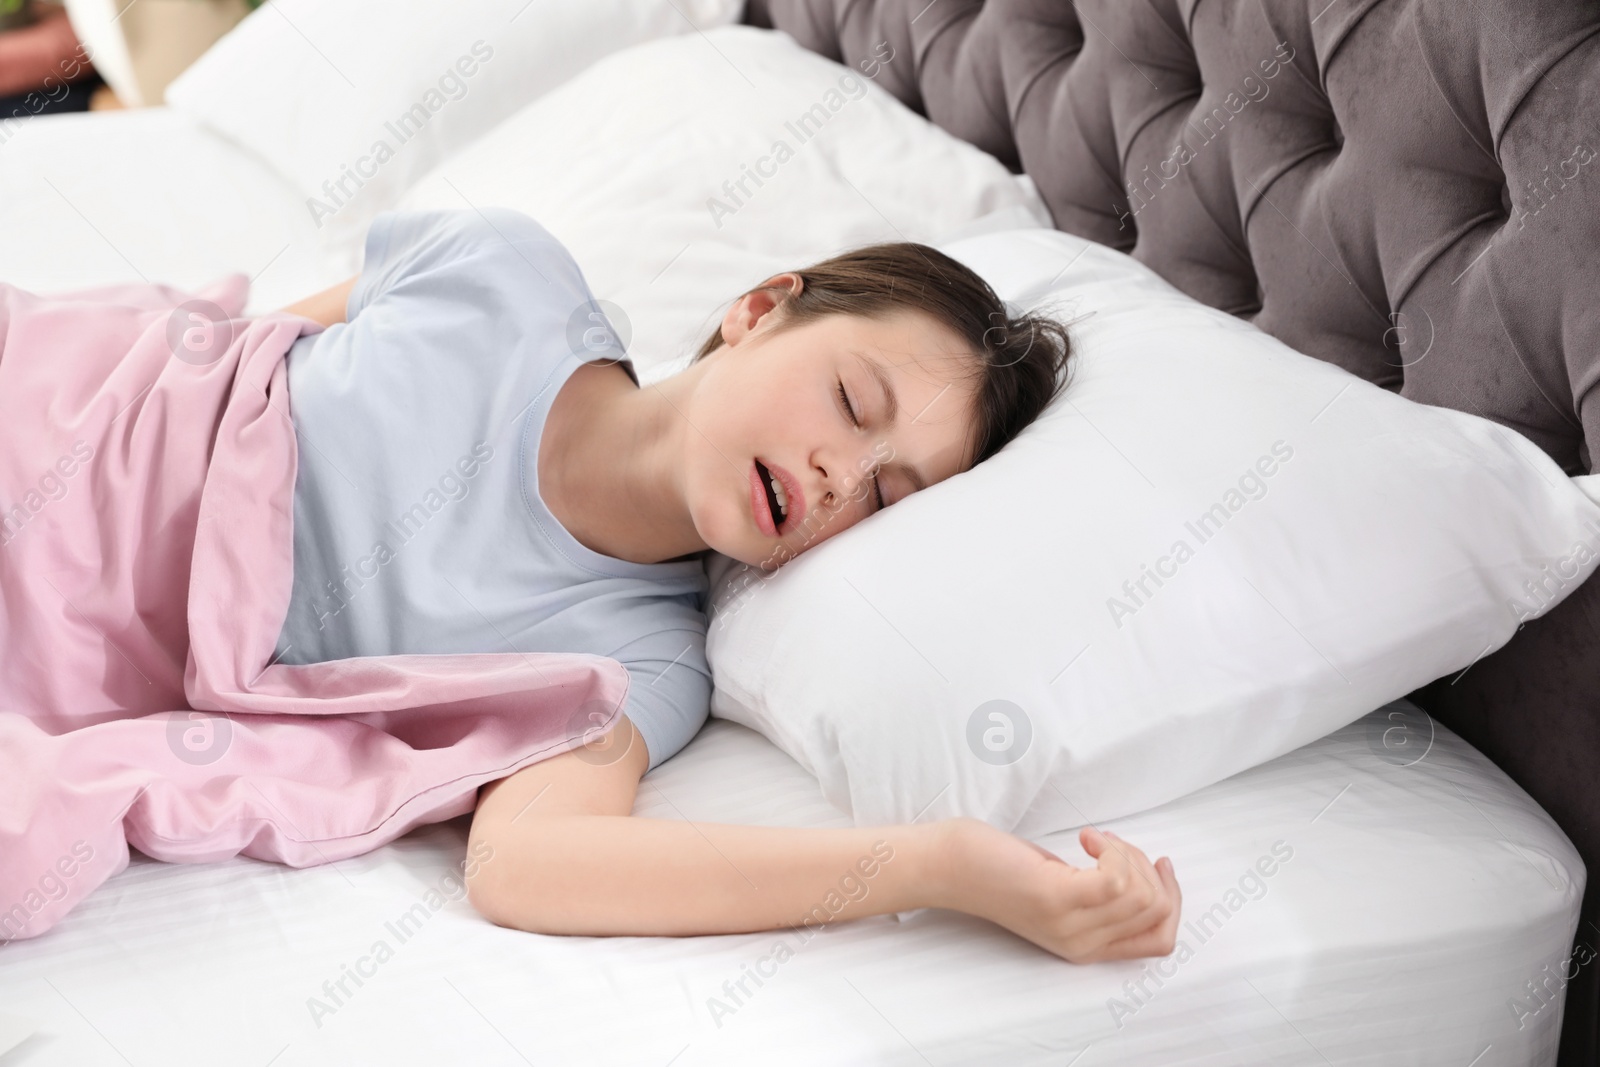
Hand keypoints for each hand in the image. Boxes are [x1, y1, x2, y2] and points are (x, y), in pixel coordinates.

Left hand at [931, 818, 1180, 963]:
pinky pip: (1116, 877)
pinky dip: (1111, 848)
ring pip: (1142, 894)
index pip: (1159, 941)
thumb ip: (1097, 896)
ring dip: (1127, 852)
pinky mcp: (1056, 898)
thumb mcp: (1059, 890)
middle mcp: (1082, 945)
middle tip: (1112, 845)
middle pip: (1157, 912)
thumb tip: (1145, 874)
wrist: (946, 867)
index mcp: (1087, 947)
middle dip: (1147, 867)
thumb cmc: (998, 868)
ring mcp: (1070, 925)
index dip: (1171, 899)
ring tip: (1094, 840)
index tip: (1159, 862)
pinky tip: (1086, 837)